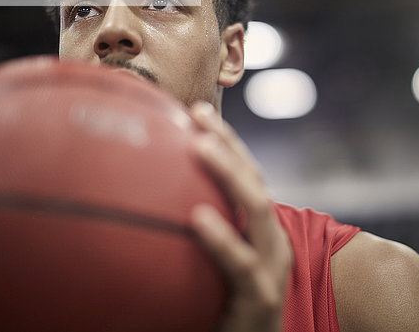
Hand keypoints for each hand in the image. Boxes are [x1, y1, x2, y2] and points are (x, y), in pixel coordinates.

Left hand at [189, 101, 292, 331]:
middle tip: (198, 116)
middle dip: (231, 145)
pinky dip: (222, 238)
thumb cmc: (226, 305)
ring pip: (259, 209)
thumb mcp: (214, 264)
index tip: (196, 112)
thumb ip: (199, 234)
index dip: (228, 140)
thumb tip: (146, 205)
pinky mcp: (261, 296)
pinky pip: (241, 263)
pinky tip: (198, 219)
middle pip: (256, 180)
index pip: (248, 174)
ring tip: (201, 147)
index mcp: (261, 230)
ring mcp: (272, 266)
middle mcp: (272, 241)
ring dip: (231, 174)